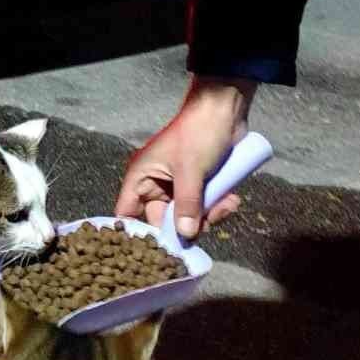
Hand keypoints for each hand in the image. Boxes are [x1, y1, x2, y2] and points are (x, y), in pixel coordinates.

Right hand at [114, 77, 256, 240]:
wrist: (224, 110)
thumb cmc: (197, 134)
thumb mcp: (191, 171)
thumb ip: (187, 205)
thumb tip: (185, 235)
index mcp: (141, 177)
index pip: (128, 214)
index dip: (138, 233)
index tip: (156, 250)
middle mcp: (155, 184)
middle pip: (164, 220)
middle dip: (187, 225)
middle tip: (208, 222)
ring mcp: (177, 185)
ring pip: (188, 216)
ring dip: (209, 215)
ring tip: (226, 203)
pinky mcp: (197, 185)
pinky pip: (203, 207)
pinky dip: (217, 206)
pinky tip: (231, 198)